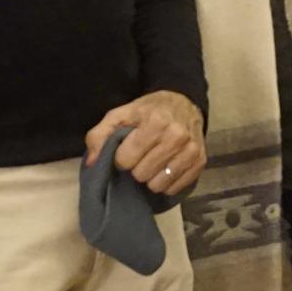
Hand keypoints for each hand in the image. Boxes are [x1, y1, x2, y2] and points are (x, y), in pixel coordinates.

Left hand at [85, 89, 206, 193]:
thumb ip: (100, 135)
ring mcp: (190, 150)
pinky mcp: (200, 162)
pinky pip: (175, 188)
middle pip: (141, 174)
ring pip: (158, 184)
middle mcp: (176, 136)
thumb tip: (92, 162)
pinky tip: (165, 169)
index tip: (127, 150)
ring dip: (150, 177)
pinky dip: (166, 183)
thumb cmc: (149, 110)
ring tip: (153, 163)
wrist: (185, 102)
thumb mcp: (121, 114)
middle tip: (141, 156)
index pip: (126, 159)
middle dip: (136, 168)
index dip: (121, 157)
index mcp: (155, 122)